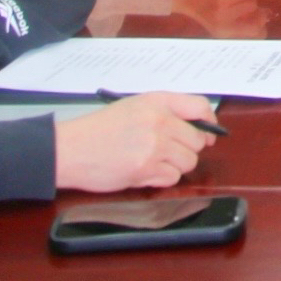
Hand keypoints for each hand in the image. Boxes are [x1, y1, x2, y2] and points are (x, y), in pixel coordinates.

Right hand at [53, 92, 214, 190]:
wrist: (71, 149)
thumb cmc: (101, 129)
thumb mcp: (135, 106)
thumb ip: (166, 112)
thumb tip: (200, 129)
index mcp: (158, 102)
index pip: (200, 107)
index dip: (208, 123)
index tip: (207, 133)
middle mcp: (160, 122)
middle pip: (198, 140)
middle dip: (188, 149)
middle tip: (169, 152)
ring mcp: (154, 146)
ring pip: (188, 161)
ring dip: (176, 165)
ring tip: (154, 161)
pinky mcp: (145, 169)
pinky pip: (172, 178)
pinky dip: (163, 178)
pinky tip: (145, 171)